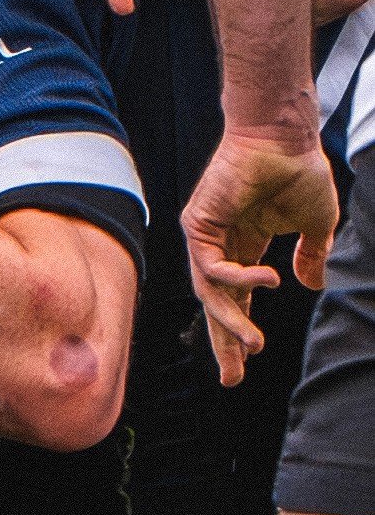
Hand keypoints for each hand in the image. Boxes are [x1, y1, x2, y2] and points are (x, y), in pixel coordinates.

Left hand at [181, 130, 337, 385]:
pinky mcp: (198, 223)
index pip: (237, 299)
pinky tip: (266, 281)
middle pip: (217, 304)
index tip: (246, 365)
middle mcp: (221, 244)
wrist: (284, 137)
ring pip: (211, 292)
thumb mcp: (316, 225)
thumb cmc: (299, 170)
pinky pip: (212, 264)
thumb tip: (312, 285)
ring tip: (256, 346)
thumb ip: (312, 256)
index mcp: (245, 246)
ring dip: (232, 322)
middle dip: (224, 342)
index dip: (239, 332)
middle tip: (232, 378)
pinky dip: (238, 278)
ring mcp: (206, 234)